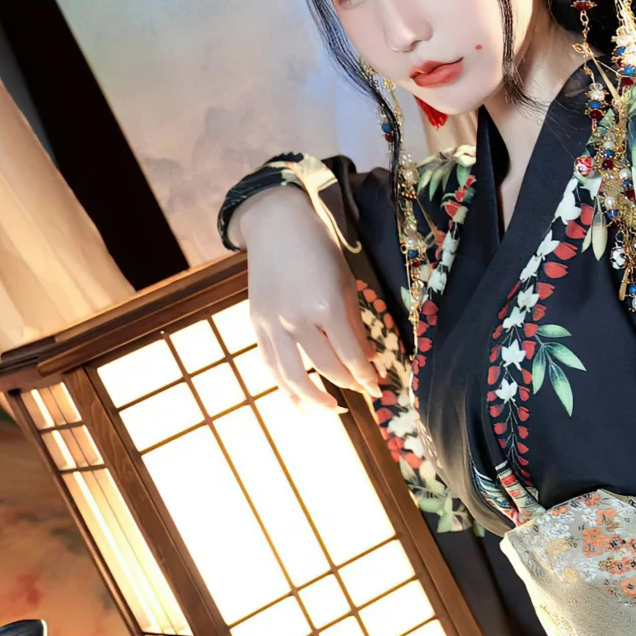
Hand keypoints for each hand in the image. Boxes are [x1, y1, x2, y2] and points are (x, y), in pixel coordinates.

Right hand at [237, 187, 373, 410]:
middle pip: (326, 368)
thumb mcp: (347, 284)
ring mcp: (272, 324)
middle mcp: (297, 319)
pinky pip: (270, 365)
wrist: (276, 225)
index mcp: (326, 306)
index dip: (366, 376)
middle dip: (348, 385)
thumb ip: (356, 326)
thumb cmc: (319, 250)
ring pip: (292, 377)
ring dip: (313, 400)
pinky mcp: (256, 325)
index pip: (350, 355)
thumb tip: (368, 361)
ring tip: (332, 410)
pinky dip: (285, 386)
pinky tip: (299, 398)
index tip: (378, 388)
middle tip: (363, 393)